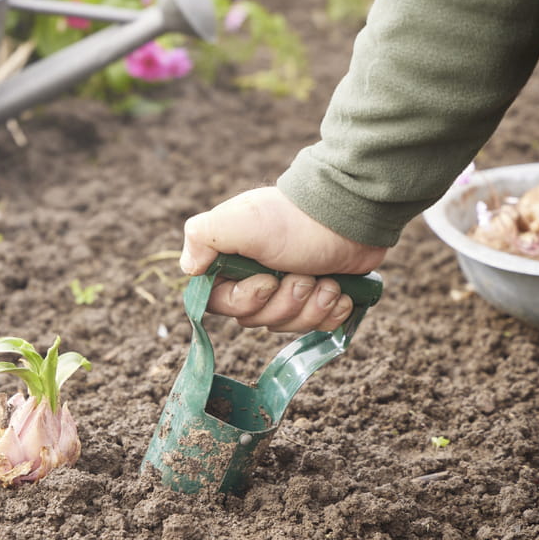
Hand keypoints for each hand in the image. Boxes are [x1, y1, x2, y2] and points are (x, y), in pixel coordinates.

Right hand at [180, 186, 386, 331]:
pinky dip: (330, 312)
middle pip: (255, 319)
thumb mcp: (239, 221)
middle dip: (284, 303)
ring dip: (310, 307)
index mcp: (229, 262)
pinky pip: (316, 326)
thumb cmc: (292, 220)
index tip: (268, 281)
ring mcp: (287, 289)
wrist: (349, 214)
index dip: (245, 301)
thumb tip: (189, 267)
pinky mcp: (317, 297)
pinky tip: (339, 292)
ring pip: (286, 325)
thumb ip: (202, 237)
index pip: (220, 304)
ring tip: (327, 282)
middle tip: (303, 276)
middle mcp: (254, 277)